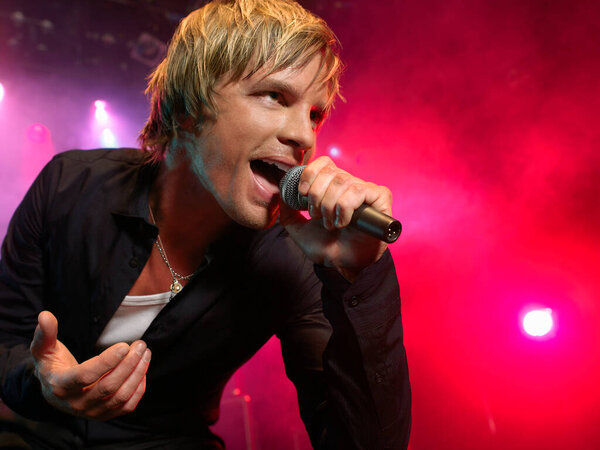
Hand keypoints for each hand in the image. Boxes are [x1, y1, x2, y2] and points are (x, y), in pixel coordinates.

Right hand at [30, 311, 150, 420]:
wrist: (54, 390)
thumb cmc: (51, 365)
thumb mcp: (43, 349)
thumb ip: (45, 334)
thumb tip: (45, 315)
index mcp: (60, 386)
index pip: (86, 375)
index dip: (107, 361)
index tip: (124, 345)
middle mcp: (76, 403)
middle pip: (108, 386)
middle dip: (129, 364)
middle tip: (140, 345)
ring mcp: (91, 412)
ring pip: (120, 397)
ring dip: (138, 374)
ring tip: (145, 354)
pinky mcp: (104, 415)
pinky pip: (126, 406)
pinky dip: (139, 389)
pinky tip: (143, 370)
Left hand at [279, 156, 391, 280]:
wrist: (342, 265)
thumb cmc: (326, 246)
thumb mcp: (298, 229)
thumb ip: (287, 211)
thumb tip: (281, 191)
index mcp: (333, 186)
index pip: (323, 163)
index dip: (310, 174)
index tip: (302, 194)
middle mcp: (350, 184)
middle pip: (330, 173)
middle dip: (317, 196)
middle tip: (317, 217)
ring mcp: (366, 190)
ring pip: (343, 182)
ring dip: (330, 206)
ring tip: (331, 224)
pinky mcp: (380, 198)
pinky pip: (359, 191)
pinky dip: (345, 208)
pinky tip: (344, 223)